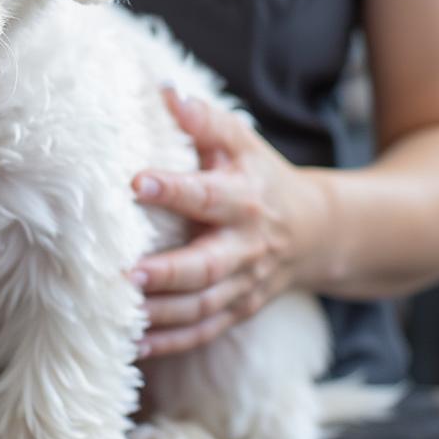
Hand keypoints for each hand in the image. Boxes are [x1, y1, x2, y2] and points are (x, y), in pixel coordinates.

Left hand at [129, 88, 328, 357]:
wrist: (318, 232)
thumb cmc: (261, 176)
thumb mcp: (242, 142)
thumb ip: (204, 120)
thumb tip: (164, 92)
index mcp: (244, 201)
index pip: (206, 196)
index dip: (173, 189)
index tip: (135, 181)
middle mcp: (245, 248)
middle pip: (206, 267)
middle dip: (167, 273)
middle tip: (126, 275)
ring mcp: (243, 286)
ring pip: (201, 308)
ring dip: (161, 315)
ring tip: (120, 314)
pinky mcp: (238, 311)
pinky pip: (203, 332)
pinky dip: (170, 344)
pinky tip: (135, 346)